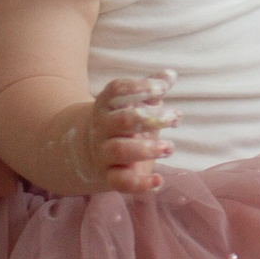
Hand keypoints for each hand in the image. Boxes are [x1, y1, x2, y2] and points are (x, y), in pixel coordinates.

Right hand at [81, 72, 176, 193]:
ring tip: (169, 147)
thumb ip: (151, 89)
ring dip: (146, 149)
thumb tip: (170, 74)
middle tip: (173, 118)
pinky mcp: (109, 175)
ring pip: (120, 150)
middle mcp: (103, 127)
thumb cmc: (121, 122)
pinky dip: (140, 184)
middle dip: (149, 119)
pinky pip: (120, 181)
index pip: (118, 91)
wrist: (86, 152)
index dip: (139, 87)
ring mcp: (104, 152)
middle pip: (123, 121)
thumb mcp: (133, 103)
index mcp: (107, 105)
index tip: (162, 88)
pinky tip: (159, 181)